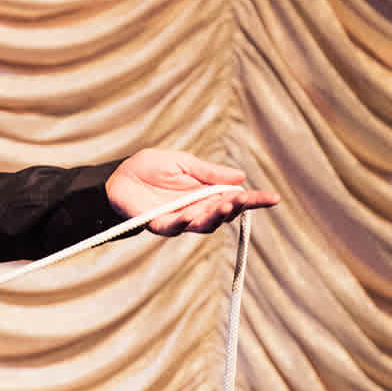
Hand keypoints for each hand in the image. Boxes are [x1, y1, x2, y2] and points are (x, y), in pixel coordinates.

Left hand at [105, 148, 279, 235]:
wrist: (117, 176)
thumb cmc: (149, 168)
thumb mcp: (183, 163)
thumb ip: (209, 173)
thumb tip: (241, 177)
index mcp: (205, 194)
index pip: (235, 199)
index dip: (254, 200)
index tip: (273, 198)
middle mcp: (196, 210)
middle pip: (222, 214)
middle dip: (234, 207)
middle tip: (243, 200)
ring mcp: (178, 219)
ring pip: (203, 224)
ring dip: (214, 216)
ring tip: (224, 205)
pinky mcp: (158, 224)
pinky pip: (173, 227)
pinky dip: (182, 222)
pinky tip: (190, 216)